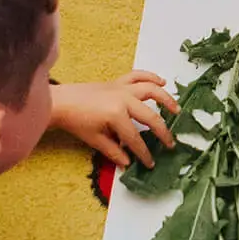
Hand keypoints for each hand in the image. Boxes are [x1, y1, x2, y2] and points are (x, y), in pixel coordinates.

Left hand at [51, 73, 178, 167]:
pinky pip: (138, 75)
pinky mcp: (118, 81)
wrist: (61, 102)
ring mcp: (122, 88)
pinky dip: (151, 76)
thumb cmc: (76, 122)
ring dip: (165, 99)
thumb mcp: (95, 140)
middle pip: (149, 116)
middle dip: (162, 131)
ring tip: (176, 110)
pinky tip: (162, 81)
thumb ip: (114, 152)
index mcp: (116, 115)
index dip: (144, 153)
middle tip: (170, 143)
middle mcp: (123, 99)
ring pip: (150, 90)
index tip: (151, 163)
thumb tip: (128, 164)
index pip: (135, 138)